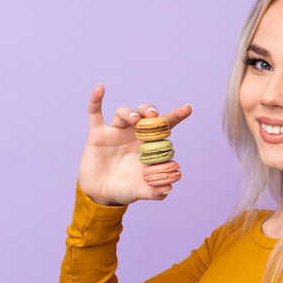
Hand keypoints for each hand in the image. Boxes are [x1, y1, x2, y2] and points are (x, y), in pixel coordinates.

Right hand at [77, 84, 191, 205]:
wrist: (100, 194)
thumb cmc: (125, 189)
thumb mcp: (141, 191)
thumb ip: (155, 191)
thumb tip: (169, 188)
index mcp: (149, 144)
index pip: (165, 127)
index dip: (176, 116)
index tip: (188, 108)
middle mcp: (134, 134)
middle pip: (145, 114)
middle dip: (150, 110)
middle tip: (153, 114)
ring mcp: (116, 132)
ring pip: (123, 113)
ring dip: (129, 113)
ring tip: (136, 119)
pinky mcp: (97, 134)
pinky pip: (94, 113)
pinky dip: (96, 100)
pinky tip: (100, 88)